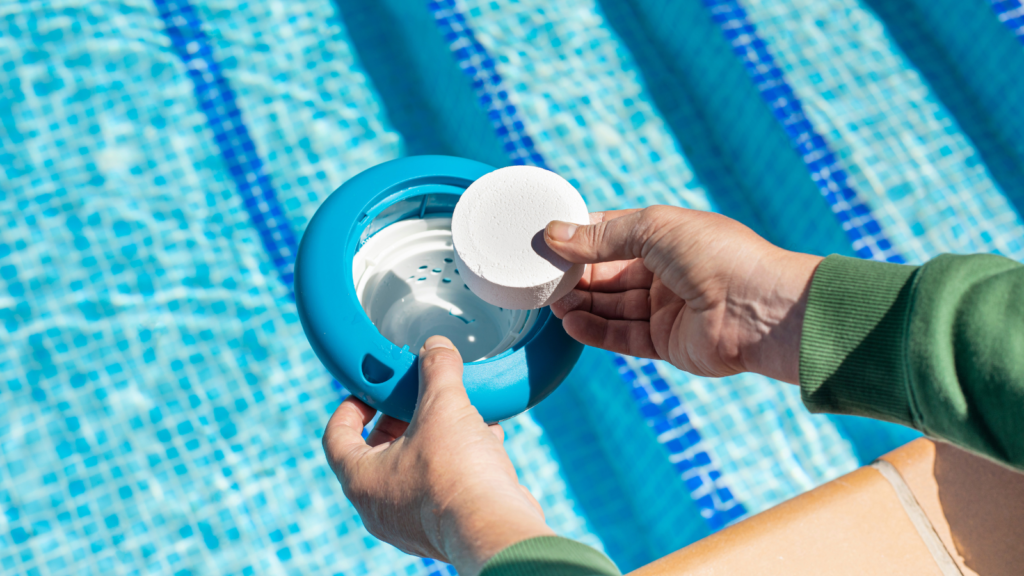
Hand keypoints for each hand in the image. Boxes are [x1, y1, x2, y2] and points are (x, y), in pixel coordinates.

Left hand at [322, 336, 553, 575]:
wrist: (495, 527)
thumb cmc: (455, 472)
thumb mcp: (443, 406)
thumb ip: (436, 370)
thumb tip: (435, 347)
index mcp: (361, 479)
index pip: (336, 437)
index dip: (350, 407)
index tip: (370, 390)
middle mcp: (379, 506)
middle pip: (378, 451)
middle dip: (401, 418)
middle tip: (419, 395)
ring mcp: (411, 521)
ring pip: (415, 468)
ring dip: (435, 437)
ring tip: (458, 411)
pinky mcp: (445, 526)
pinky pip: (444, 485)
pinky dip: (459, 459)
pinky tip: (486, 436)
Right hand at [545, 207, 821, 383]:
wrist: (761, 310)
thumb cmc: (717, 256)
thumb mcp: (654, 229)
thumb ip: (602, 236)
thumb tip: (553, 233)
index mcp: (668, 237)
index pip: (613, 233)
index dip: (581, 237)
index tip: (545, 240)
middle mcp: (666, 272)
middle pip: (608, 273)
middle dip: (574, 274)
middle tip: (539, 276)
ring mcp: (665, 308)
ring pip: (611, 305)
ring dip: (580, 302)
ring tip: (550, 302)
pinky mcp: (665, 342)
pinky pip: (622, 336)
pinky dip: (595, 330)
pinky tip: (570, 322)